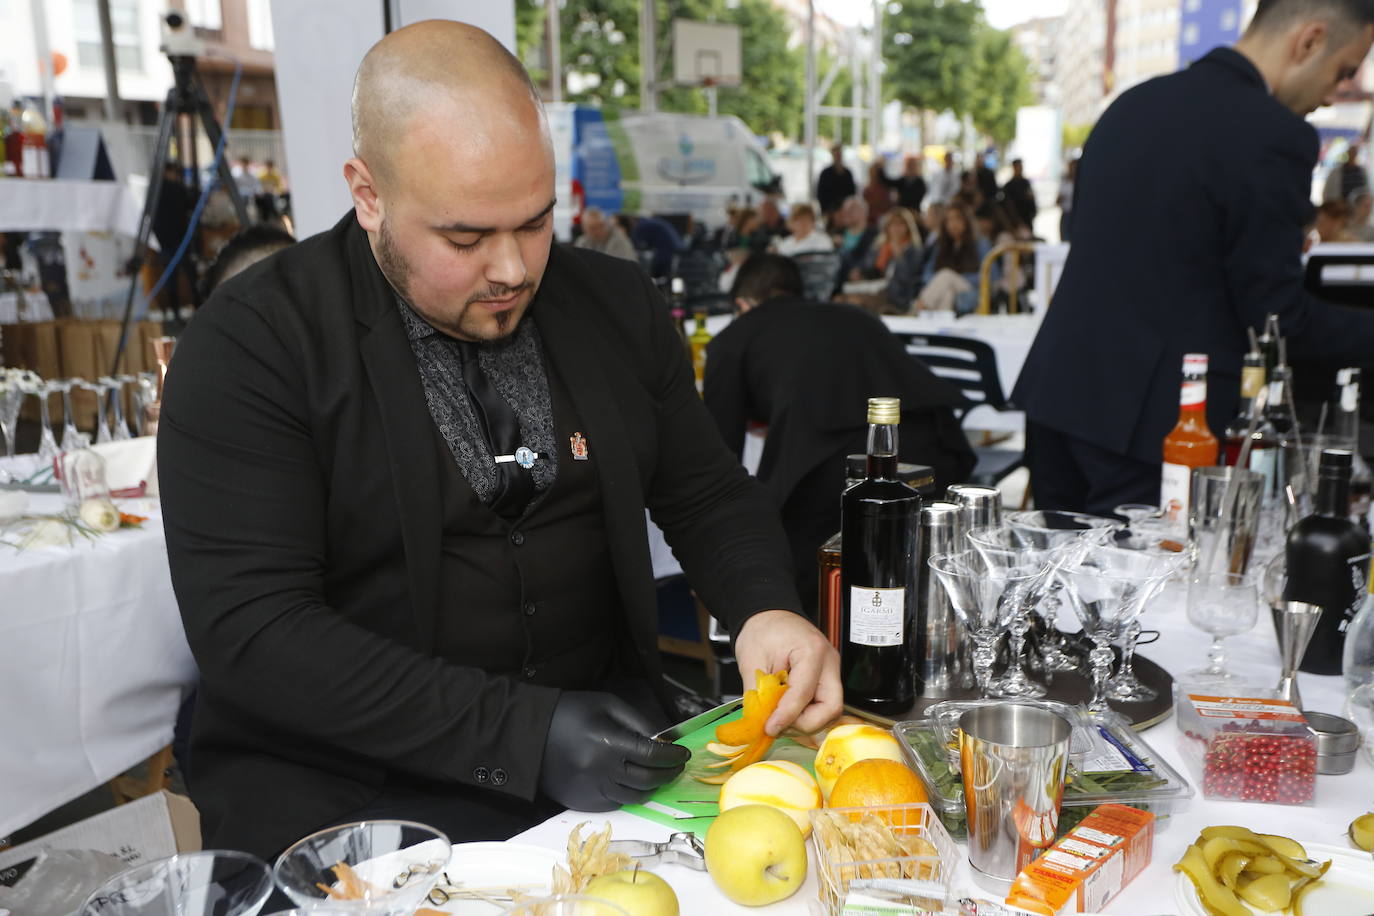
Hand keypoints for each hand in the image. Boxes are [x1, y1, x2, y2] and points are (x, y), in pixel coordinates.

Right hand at [538, 691, 689, 810]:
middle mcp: (601, 770)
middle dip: (668, 773)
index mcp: (607, 742)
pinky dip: (630, 795)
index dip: (672, 756)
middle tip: (677, 766)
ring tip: (660, 777)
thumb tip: (662, 739)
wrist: (528, 734)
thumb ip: (636, 721)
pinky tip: (635, 784)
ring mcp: (591, 789)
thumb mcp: (606, 704)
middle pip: (647, 779)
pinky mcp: (582, 802)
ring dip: (652, 787)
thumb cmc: (569, 712)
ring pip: (634, 797)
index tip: (682, 754)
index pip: (651, 755)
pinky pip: (616, 803)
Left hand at [735, 610, 841, 736]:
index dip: (786, 716)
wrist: (768, 616)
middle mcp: (829, 662)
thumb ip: (758, 694)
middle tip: (778, 725)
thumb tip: (760, 723)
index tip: (769, 728)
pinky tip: (787, 711)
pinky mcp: (826, 679)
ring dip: (805, 721)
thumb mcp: (752, 661)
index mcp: (811, 651)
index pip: (804, 693)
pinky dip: (806, 714)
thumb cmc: (762, 630)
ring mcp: (831, 671)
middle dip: (804, 724)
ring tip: (779, 717)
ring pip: (829, 711)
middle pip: (831, 708)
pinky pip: (822, 705)